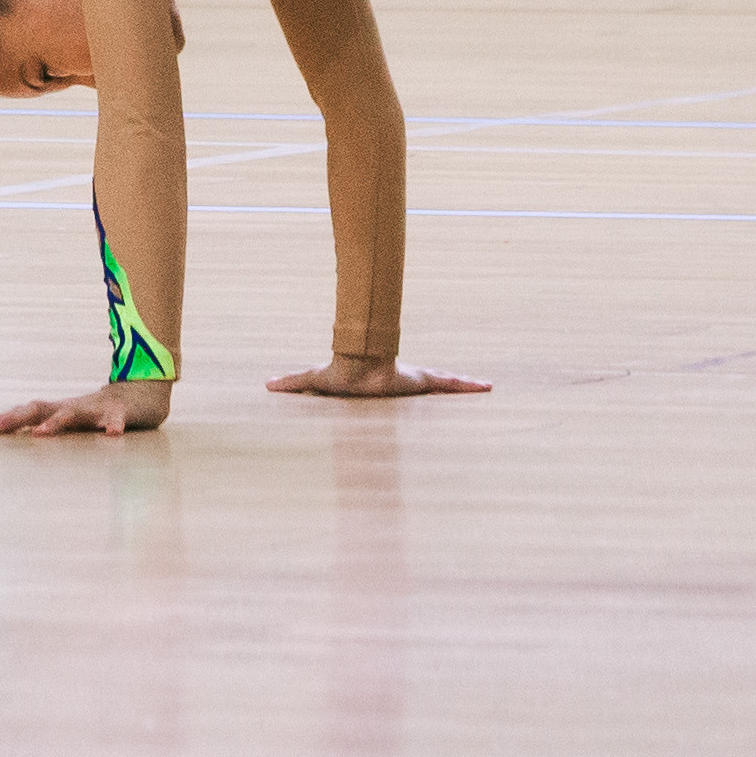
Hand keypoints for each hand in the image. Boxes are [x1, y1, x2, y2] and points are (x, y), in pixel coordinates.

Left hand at [0, 378, 172, 437]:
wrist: (142, 394)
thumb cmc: (100, 413)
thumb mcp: (71, 421)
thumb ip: (48, 427)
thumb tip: (19, 438)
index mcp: (59, 411)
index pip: (25, 412)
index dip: (2, 419)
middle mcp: (72, 407)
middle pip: (38, 409)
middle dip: (13, 419)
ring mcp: (96, 409)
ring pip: (74, 413)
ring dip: (56, 423)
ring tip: (40, 434)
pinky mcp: (121, 413)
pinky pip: (117, 420)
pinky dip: (113, 426)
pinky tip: (110, 434)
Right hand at [267, 354, 490, 399]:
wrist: (355, 366)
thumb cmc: (340, 374)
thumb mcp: (316, 383)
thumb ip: (294, 384)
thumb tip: (266, 385)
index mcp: (388, 383)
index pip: (406, 384)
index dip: (418, 384)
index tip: (426, 390)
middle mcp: (407, 382)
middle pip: (432, 384)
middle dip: (451, 387)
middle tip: (473, 391)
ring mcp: (417, 380)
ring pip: (446, 384)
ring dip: (466, 386)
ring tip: (489, 388)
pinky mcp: (425, 379)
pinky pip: (450, 382)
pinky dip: (468, 385)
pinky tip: (487, 386)